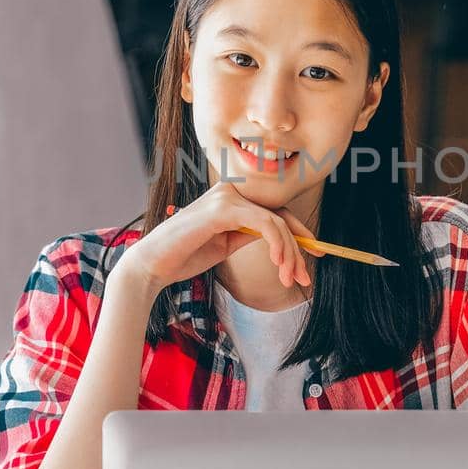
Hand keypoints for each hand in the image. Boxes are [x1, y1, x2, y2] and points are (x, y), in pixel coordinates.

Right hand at [118, 182, 323, 295]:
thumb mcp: (225, 244)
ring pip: (276, 222)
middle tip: (303, 277)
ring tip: (288, 278)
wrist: (152, 266)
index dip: (299, 233)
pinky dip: (277, 244)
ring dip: (289, 253)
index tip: (315, 254)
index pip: (274, 212)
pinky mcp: (223, 208)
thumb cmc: (184, 256)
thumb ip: (248, 233)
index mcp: (230, 199)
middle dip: (298, 249)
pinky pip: (264, 223)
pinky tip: (278, 264)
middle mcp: (230, 191)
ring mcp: (226, 196)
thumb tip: (278, 237)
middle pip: (279, 217)